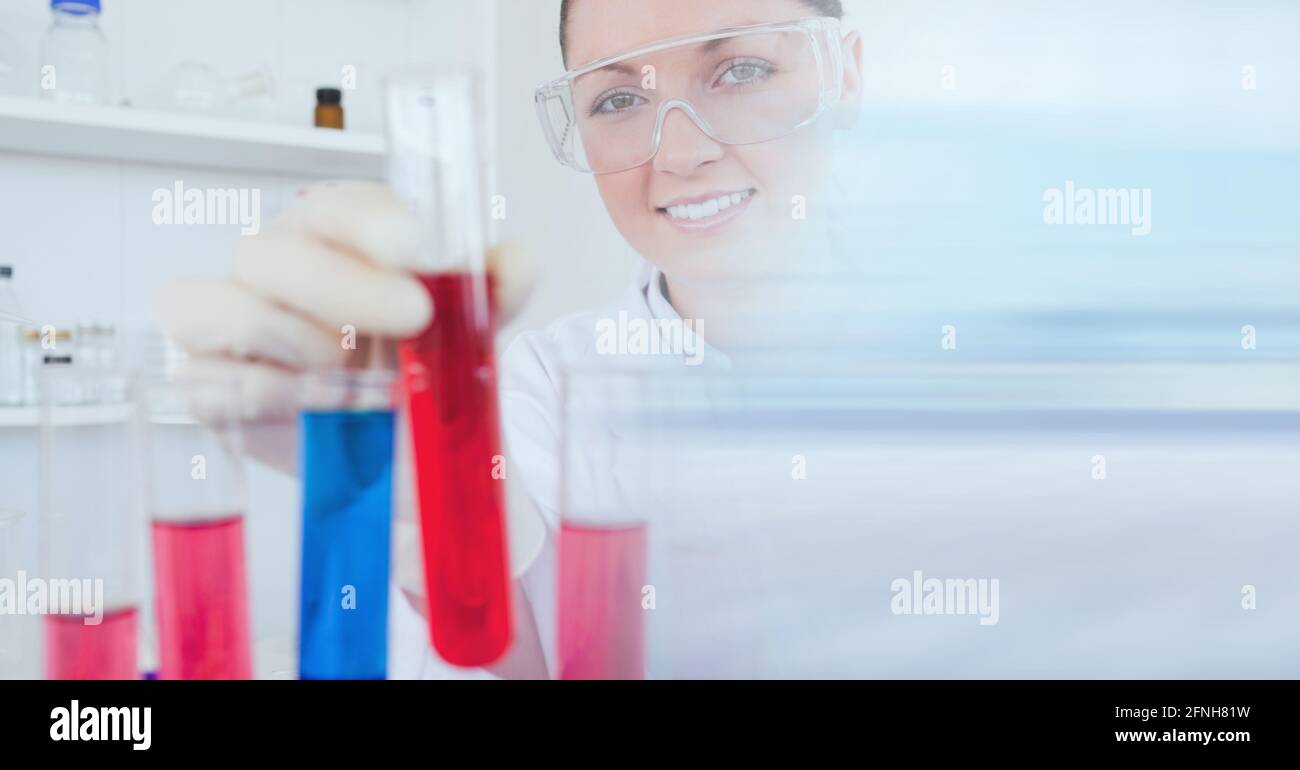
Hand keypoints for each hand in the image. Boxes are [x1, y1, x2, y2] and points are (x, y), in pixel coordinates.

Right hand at [158, 180, 535, 423]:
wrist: (399, 454)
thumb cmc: (417, 372)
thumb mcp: (468, 333)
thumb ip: (492, 293)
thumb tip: (516, 263)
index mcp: (332, 238)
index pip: (334, 204)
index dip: (367, 218)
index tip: (411, 244)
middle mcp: (271, 269)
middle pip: (268, 250)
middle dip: (341, 284)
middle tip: (413, 317)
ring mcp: (226, 325)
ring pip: (209, 304)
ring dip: (293, 340)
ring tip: (358, 378)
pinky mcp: (206, 386)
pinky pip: (204, 380)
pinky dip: (264, 394)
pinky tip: (318, 409)